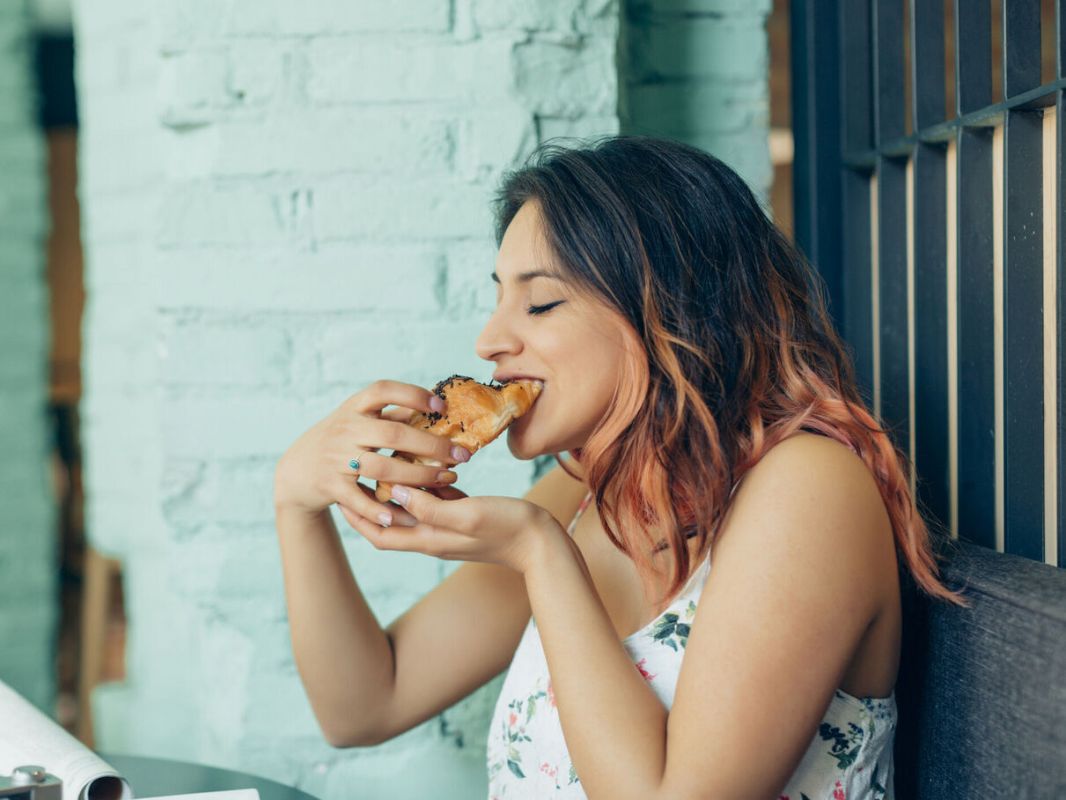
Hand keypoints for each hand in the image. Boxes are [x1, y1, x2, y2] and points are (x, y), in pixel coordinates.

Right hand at [273, 380, 471, 525]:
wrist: (296, 470)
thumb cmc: (340, 440)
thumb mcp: (359, 419)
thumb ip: (392, 413)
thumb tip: (434, 404)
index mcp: (355, 408)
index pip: (383, 390)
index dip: (412, 394)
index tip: (441, 405)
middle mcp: (345, 429)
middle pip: (392, 434)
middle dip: (431, 445)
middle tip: (461, 455)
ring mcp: (336, 458)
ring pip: (382, 469)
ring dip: (418, 477)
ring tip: (446, 481)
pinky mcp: (331, 486)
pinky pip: (360, 500)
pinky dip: (381, 510)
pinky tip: (405, 515)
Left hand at [338, 483, 560, 573]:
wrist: (543, 544)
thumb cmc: (508, 527)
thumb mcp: (467, 514)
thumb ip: (430, 506)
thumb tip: (395, 494)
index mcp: (430, 540)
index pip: (379, 534)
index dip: (357, 517)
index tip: (342, 493)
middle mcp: (434, 537)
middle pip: (391, 522)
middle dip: (371, 501)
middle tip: (358, 474)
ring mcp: (450, 528)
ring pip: (413, 509)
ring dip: (399, 490)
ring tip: (386, 463)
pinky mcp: (465, 517)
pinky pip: (436, 501)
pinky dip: (426, 485)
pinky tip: (427, 464)